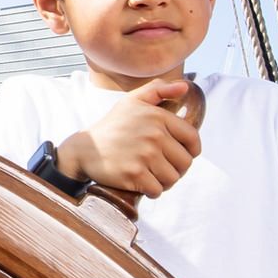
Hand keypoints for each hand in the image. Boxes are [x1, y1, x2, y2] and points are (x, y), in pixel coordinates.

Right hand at [65, 78, 200, 196]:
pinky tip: (142, 184)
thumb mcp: (133, 101)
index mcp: (158, 117)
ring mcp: (144, 155)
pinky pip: (157, 190)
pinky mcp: (134, 174)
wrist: (85, 149)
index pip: (193, 139)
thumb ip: (159, 89)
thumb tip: (185, 86)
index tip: (180, 155)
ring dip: (164, 182)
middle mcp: (154, 135)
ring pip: (173, 178)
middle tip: (162, 168)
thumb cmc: (112, 126)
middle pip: (185, 163)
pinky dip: (152, 191)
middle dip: (176, 169)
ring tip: (152, 176)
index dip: (191, 151)